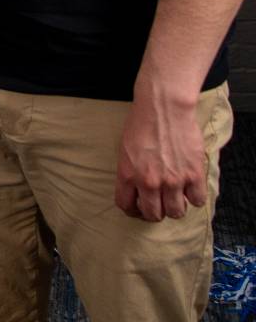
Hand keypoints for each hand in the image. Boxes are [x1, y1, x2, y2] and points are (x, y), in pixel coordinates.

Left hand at [115, 84, 208, 220]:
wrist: (163, 107)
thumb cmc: (141, 123)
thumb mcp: (125, 149)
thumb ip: (131, 171)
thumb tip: (136, 188)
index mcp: (127, 174)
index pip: (126, 205)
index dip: (133, 210)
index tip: (139, 208)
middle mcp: (149, 182)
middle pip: (153, 214)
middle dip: (156, 212)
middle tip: (160, 204)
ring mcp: (173, 180)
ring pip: (176, 212)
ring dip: (176, 207)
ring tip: (176, 197)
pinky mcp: (193, 175)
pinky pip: (197, 200)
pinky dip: (195, 197)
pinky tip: (191, 188)